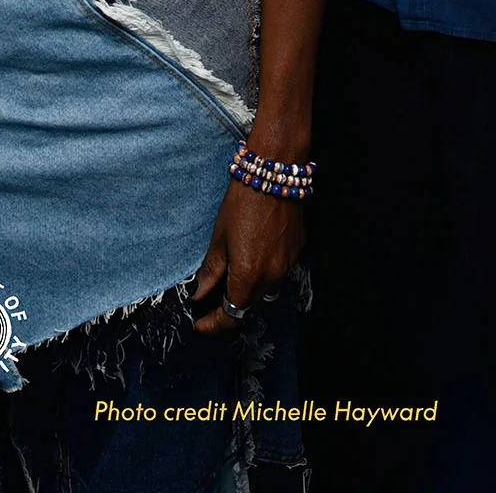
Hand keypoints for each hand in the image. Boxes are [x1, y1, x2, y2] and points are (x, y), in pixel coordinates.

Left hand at [190, 177, 303, 334]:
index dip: (214, 324)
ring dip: (247, 294)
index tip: (200, 323)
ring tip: (229, 283)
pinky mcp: (296, 253)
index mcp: (248, 274)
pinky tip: (251, 261)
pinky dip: (263, 276)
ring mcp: (287, 265)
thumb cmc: (243, 199)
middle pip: (249, 308)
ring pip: (265, 293)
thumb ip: (211, 270)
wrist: (275, 171)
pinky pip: (277, 275)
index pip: (231, 315)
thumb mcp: (219, 236)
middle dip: (229, 311)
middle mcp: (272, 276)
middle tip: (210, 304)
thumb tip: (199, 294)